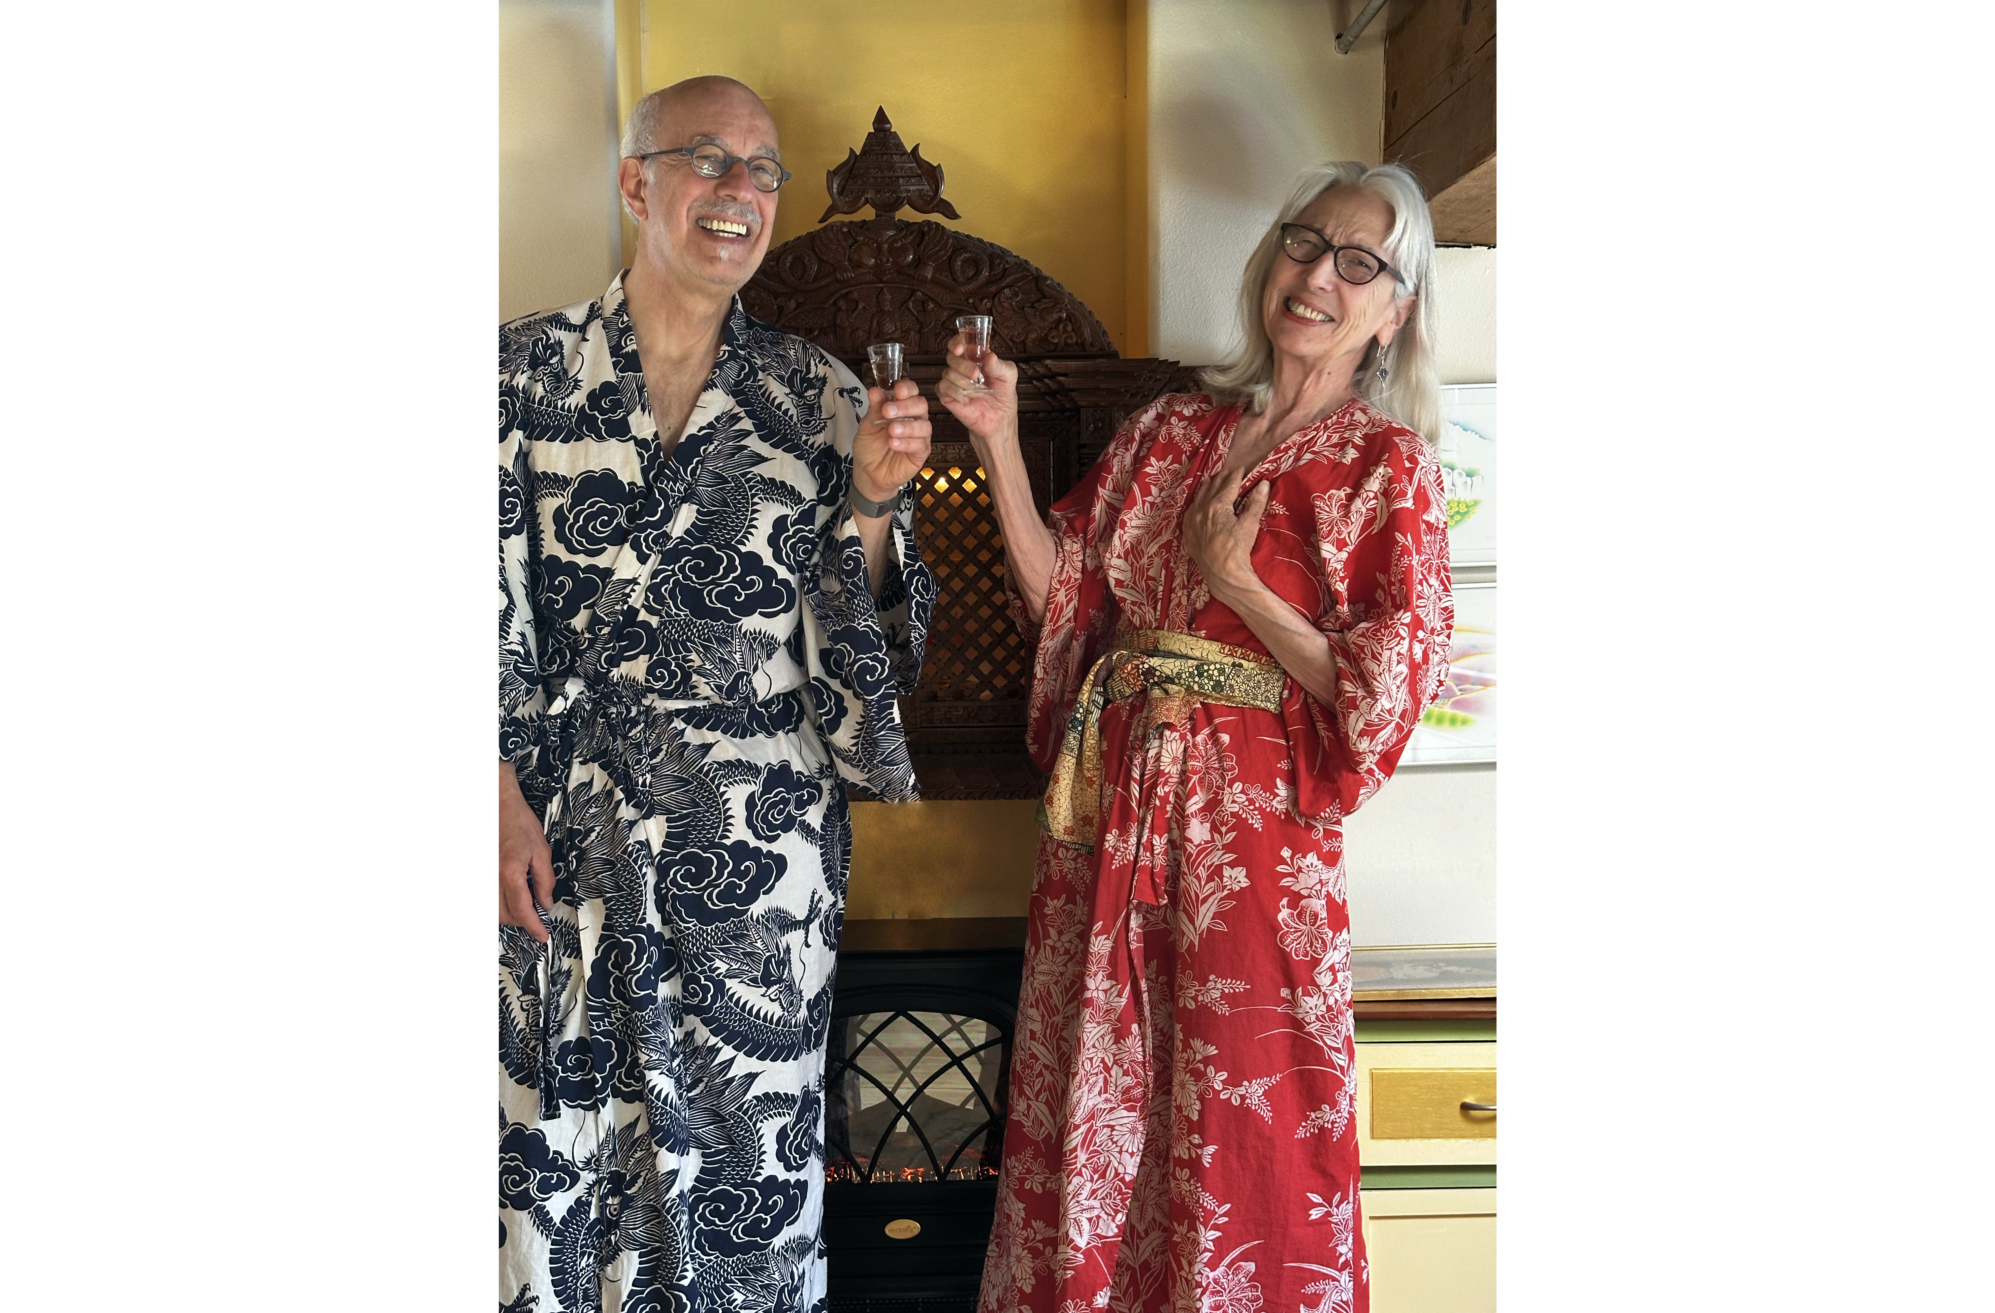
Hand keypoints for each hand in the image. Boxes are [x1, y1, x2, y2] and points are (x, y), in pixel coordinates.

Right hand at [499, 760, 553, 941]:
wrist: (497, 806)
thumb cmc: (519, 823)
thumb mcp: (541, 851)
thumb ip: (545, 881)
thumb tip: (546, 904)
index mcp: (510, 873)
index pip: (522, 911)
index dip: (533, 927)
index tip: (542, 935)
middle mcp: (492, 879)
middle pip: (504, 915)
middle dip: (521, 922)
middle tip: (536, 919)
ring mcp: (483, 877)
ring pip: (492, 910)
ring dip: (507, 916)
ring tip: (523, 910)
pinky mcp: (477, 877)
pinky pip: (488, 898)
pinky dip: (497, 905)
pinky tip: (507, 900)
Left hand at [855, 378, 932, 504]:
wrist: (868, 473)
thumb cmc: (870, 447)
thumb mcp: (867, 426)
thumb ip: (874, 409)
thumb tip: (875, 390)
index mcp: (902, 408)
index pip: (912, 392)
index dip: (907, 388)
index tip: (896, 389)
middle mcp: (914, 419)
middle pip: (921, 405)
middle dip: (905, 406)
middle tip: (887, 411)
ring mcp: (920, 437)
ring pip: (924, 425)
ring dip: (907, 426)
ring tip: (891, 430)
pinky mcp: (920, 454)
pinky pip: (920, 445)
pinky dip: (907, 443)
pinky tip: (894, 443)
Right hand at [936, 330, 1018, 449]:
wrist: (999, 420)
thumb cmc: (1003, 395)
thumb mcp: (1009, 376)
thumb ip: (1000, 365)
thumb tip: (989, 356)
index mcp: (975, 358)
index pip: (959, 343)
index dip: (957, 342)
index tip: (960, 347)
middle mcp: (961, 367)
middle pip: (951, 357)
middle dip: (963, 365)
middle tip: (976, 374)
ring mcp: (953, 381)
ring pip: (947, 373)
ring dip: (963, 381)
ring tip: (977, 391)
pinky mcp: (947, 396)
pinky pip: (942, 387)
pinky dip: (954, 391)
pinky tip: (966, 397)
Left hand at [1183, 468, 1270, 601]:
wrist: (1221, 574)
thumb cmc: (1237, 549)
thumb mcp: (1249, 524)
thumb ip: (1255, 503)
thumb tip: (1264, 484)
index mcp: (1216, 505)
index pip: (1228, 486)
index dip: (1235, 476)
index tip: (1241, 469)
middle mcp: (1201, 510)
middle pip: (1211, 489)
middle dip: (1221, 479)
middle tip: (1227, 472)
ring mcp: (1192, 522)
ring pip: (1198, 498)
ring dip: (1206, 488)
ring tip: (1210, 481)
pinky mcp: (1188, 534)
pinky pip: (1190, 513)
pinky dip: (1195, 504)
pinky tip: (1197, 504)